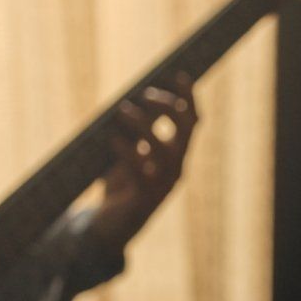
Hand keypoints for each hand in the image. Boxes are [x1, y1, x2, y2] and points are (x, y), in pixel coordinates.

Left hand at [85, 74, 198, 255]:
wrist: (108, 226)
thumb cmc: (119, 185)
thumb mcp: (127, 153)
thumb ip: (134, 133)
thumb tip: (131, 104)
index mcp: (175, 155)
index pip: (192, 122)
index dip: (188, 98)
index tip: (179, 74)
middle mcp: (176, 168)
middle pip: (187, 130)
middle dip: (169, 106)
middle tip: (143, 93)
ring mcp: (164, 185)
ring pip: (165, 149)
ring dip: (144, 125)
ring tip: (121, 110)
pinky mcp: (146, 198)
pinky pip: (142, 171)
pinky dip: (127, 151)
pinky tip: (111, 138)